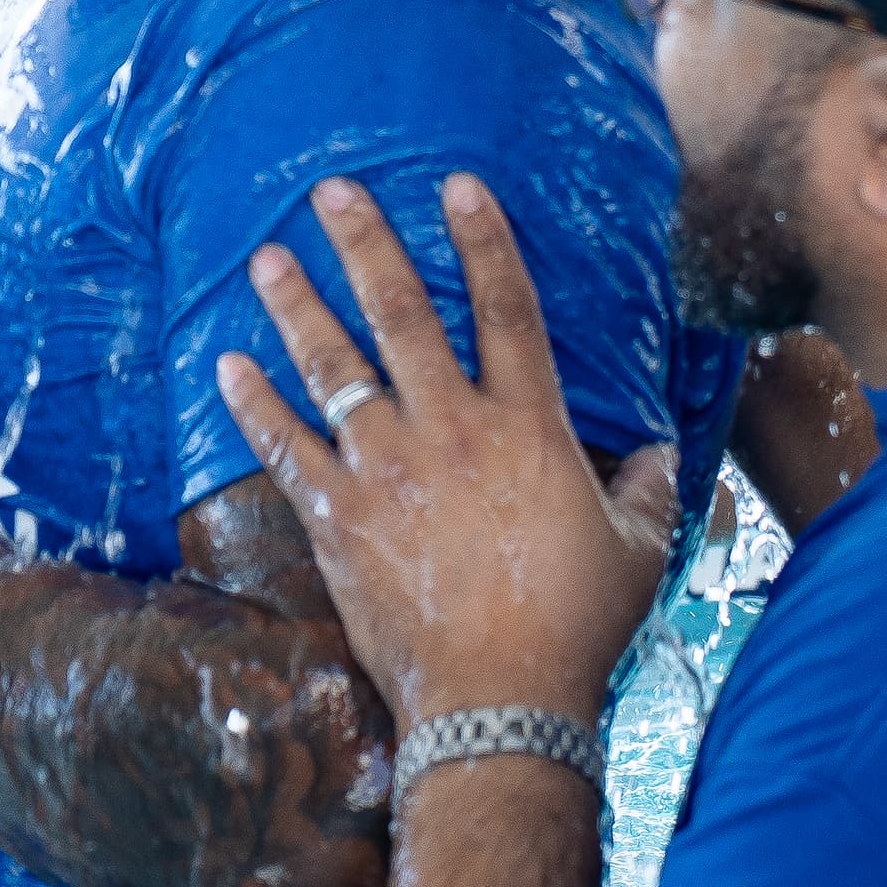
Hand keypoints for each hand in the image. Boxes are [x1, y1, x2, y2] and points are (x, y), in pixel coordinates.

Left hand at [216, 174, 678, 738]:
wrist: (499, 700)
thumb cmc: (577, 628)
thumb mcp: (639, 549)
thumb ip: (646, 488)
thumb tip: (660, 454)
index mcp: (527, 427)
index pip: (508, 308)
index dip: (484, 240)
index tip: (457, 185)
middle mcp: (450, 430)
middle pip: (402, 314)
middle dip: (364, 244)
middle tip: (330, 191)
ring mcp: (386, 470)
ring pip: (332, 367)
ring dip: (296, 307)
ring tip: (266, 258)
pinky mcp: (337, 517)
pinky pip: (284, 448)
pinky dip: (253, 405)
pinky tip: (226, 366)